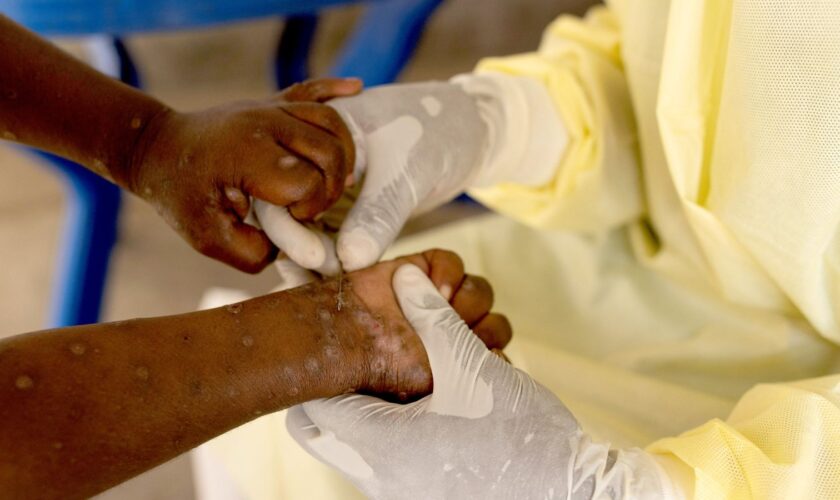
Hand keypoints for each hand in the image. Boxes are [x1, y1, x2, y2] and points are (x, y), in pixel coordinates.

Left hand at [126, 78, 361, 272]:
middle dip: (331, 187)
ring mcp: (270, 108)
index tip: (289, 219)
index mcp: (247, 154)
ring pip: (331, 122)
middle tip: (311, 207)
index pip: (307, 181)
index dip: (308, 209)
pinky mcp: (272, 102)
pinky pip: (311, 90)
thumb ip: (253, 252)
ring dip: (344, 154)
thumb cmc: (181, 195)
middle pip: (330, 151)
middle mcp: (264, 123)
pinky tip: (357, 88)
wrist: (157, 148)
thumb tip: (293, 245)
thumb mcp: (208, 238)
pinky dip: (336, 89)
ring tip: (336, 181)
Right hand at [256, 80, 490, 273]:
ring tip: (333, 288)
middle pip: (283, 212)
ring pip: (305, 232)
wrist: (464, 132)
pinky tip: (342, 284)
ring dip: (315, 261)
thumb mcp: (406, 172)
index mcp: (309, 134)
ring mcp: (324, 187)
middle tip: (328, 277)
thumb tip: (349, 260)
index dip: (289, 226)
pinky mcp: (343, 210)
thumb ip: (378, 214)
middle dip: (299, 249)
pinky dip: (333, 261)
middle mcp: (307, 161)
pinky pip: (328, 239)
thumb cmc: (434, 133)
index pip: (279, 184)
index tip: (316, 258)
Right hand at [285, 248, 510, 399]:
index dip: (493, 353)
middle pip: (496, 324)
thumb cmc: (386, 368)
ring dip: (467, 301)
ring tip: (443, 308)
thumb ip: (473, 365)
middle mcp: (451, 334)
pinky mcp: (422, 270)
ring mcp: (438, 301)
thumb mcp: (435, 378)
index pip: (497, 356)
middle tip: (456, 335)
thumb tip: (502, 358)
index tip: (480, 357)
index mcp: (455, 366)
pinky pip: (453, 263)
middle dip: (481, 329)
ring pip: (480, 292)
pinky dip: (448, 272)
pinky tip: (433, 287)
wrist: (344, 337)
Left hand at [287, 265, 681, 498]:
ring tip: (401, 374)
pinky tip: (428, 403)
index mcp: (379, 443)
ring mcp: (395, 491)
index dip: (320, 364)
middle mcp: (375, 475)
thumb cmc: (520, 437)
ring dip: (369, 404)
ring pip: (352, 444)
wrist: (567, 495)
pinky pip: (382, 459)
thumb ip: (433, 318)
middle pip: (320, 428)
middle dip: (335, 387)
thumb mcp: (473, 367)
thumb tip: (406, 278)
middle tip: (362, 356)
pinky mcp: (418, 495)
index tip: (335, 337)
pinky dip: (392, 426)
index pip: (310, 405)